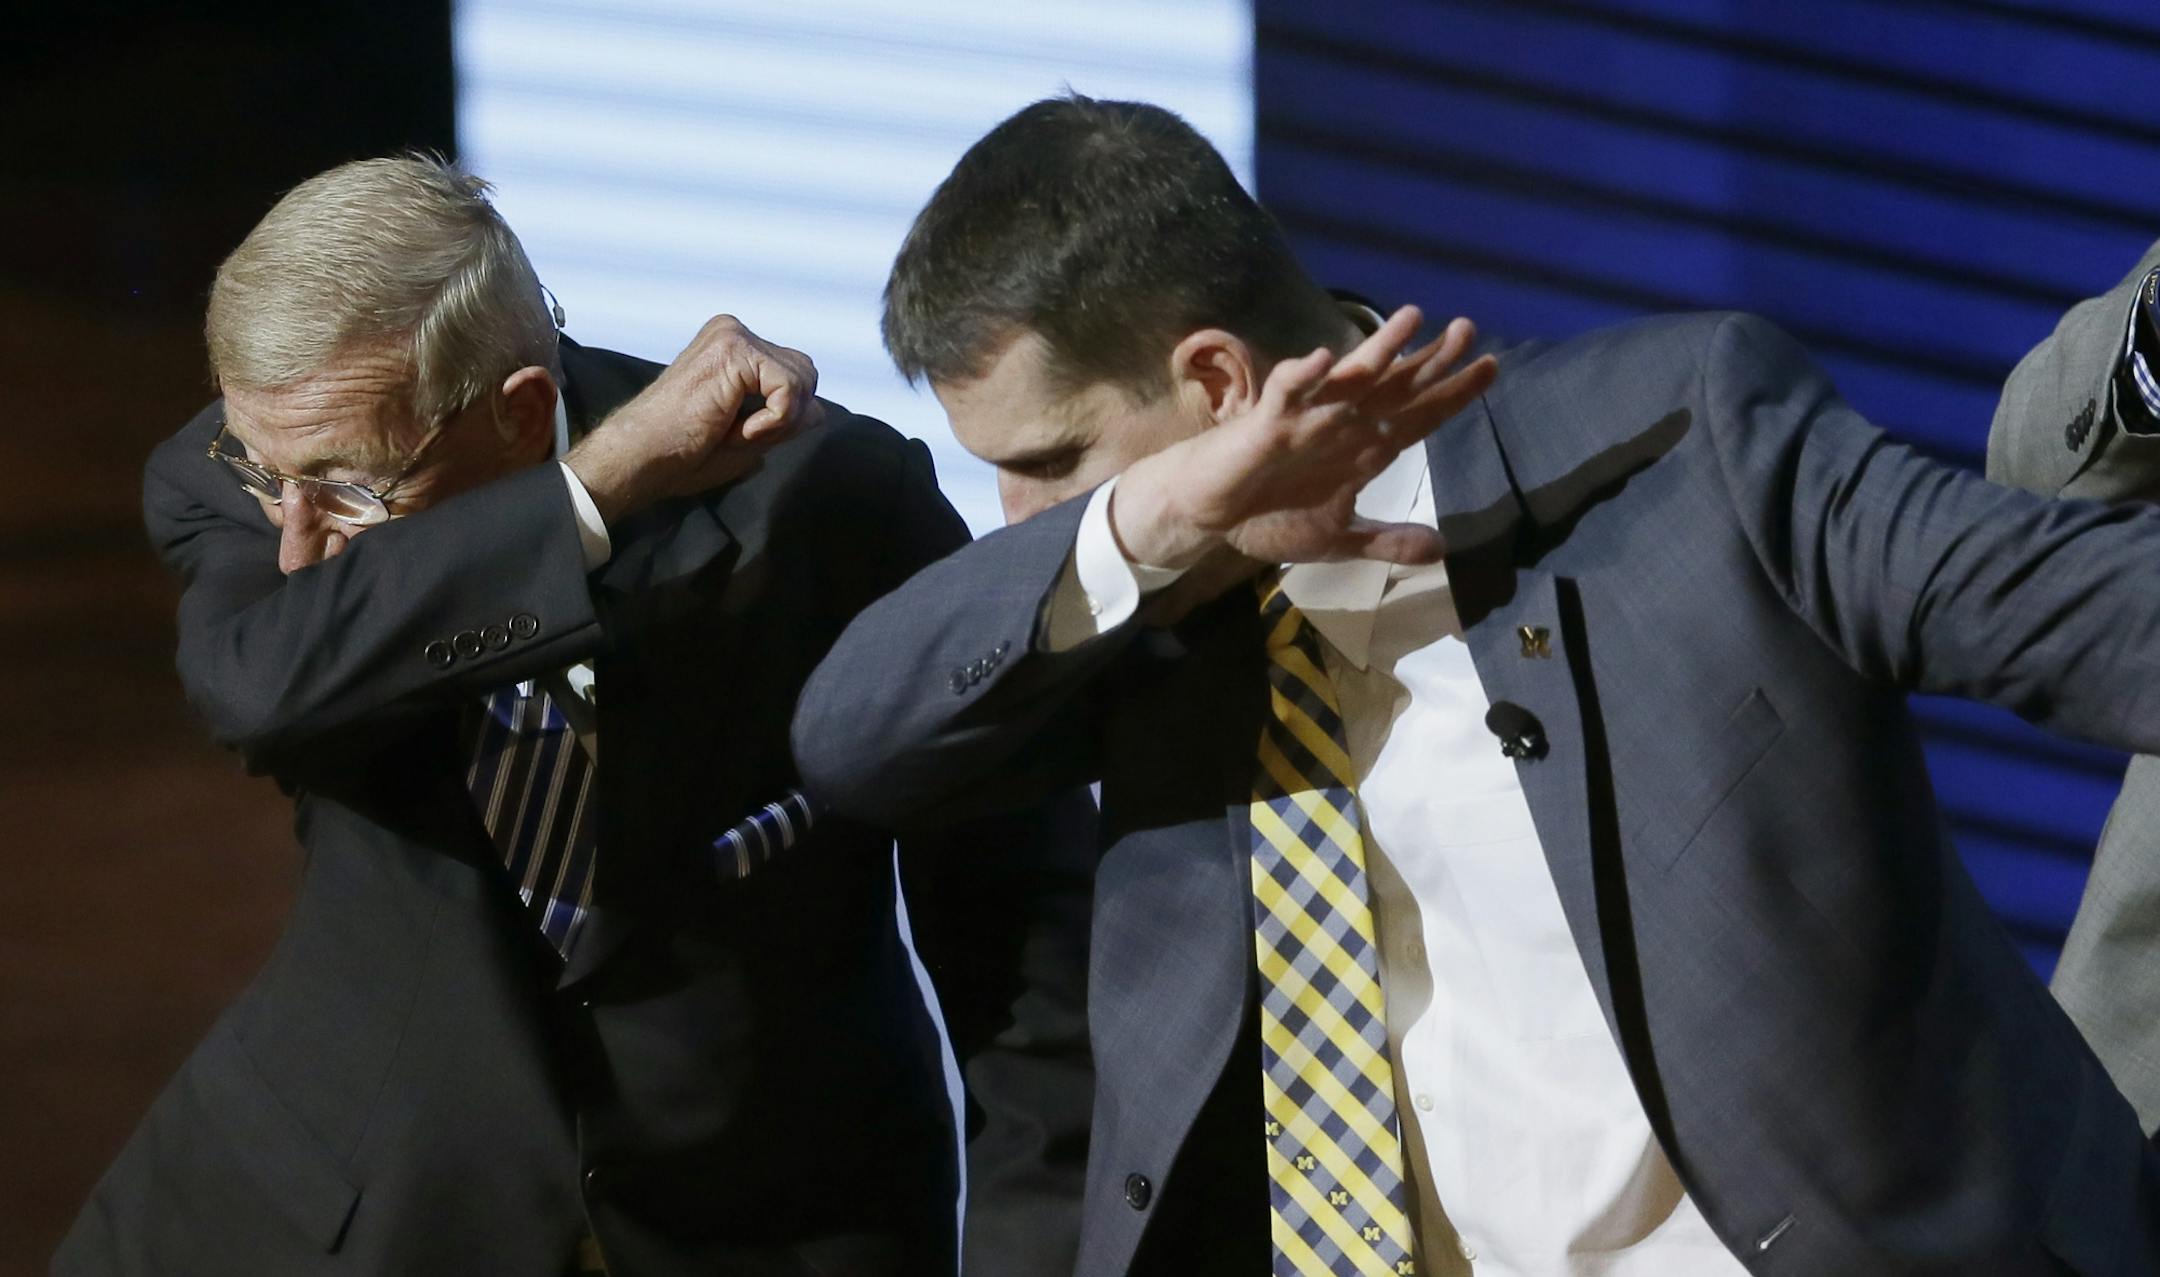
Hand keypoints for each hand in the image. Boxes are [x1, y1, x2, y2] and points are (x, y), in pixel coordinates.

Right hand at [566, 314, 823, 523]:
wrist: (640, 459)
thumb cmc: (683, 454)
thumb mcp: (750, 436)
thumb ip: (785, 417)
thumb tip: (819, 410)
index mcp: (734, 345)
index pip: (796, 376)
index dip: (781, 417)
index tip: (736, 433)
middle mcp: (734, 331)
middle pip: (806, 374)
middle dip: (786, 416)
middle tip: (737, 434)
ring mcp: (733, 336)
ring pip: (803, 381)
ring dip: (777, 421)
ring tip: (733, 431)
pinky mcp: (734, 349)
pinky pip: (789, 389)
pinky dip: (773, 421)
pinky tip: (735, 429)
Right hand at [1109, 306, 1496, 570]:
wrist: (1211, 515)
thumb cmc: (1269, 515)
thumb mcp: (1337, 539)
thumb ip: (1386, 540)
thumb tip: (1442, 549)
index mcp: (1363, 450)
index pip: (1418, 416)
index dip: (1454, 394)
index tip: (1491, 368)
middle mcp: (1343, 426)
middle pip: (1396, 387)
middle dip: (1432, 360)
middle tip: (1469, 330)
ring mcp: (1307, 420)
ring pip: (1348, 379)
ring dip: (1378, 351)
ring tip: (1410, 319)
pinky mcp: (1267, 424)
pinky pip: (1286, 395)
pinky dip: (1303, 378)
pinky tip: (1321, 360)